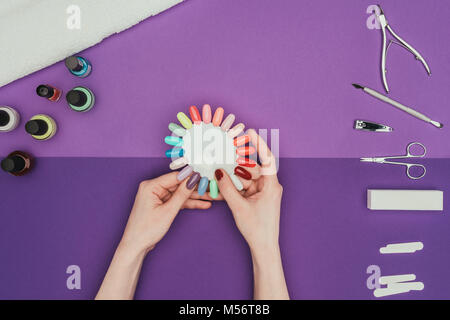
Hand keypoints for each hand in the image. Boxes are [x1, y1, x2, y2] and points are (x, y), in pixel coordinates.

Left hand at [120, 171, 211, 253]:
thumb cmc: (144, 230)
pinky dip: (189, 203)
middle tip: (211, 188)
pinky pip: (177, 200)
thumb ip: (181, 195)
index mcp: (150, 186)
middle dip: (196, 188)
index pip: (175, 177)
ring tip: (211, 197)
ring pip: (180, 193)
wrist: (136, 246)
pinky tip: (202, 204)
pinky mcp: (161, 204)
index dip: (191, 177)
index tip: (205, 177)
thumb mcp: (168, 211)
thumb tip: (192, 180)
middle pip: (179, 185)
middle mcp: (153, 188)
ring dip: (195, 197)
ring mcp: (157, 196)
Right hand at [216, 129, 287, 299]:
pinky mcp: (257, 198)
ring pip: (246, 178)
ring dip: (233, 176)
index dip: (258, 144)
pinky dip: (234, 186)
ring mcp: (263, 192)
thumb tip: (218, 171)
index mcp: (271, 185)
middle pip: (251, 168)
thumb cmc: (257, 228)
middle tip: (223, 152)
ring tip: (218, 169)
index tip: (249, 132)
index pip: (266, 159)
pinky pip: (244, 187)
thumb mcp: (239, 207)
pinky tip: (221, 184)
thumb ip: (227, 188)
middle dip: (237, 163)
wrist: (263, 247)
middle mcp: (269, 186)